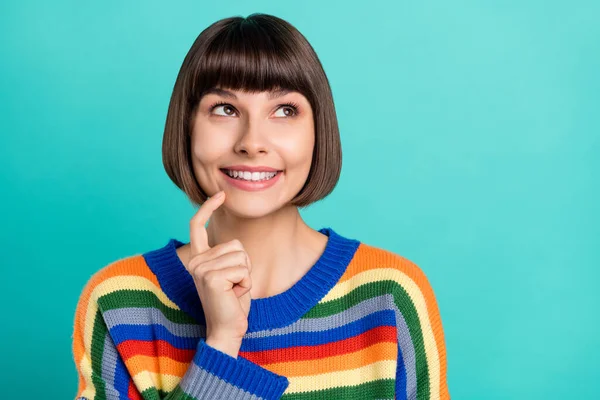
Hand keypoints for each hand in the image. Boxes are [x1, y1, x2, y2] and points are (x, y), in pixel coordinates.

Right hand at [186, 190, 251, 356]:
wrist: (227, 329)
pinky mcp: (212, 277)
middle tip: (234, 286)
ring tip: (234, 290)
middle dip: (244, 265)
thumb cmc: (232, 302)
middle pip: (236, 244)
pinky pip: (244, 269)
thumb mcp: (230, 273)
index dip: (208, 208)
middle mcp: (195, 261)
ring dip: (246, 275)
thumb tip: (236, 244)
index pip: (197, 226)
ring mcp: (201, 268)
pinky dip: (246, 283)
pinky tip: (235, 295)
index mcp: (198, 258)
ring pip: (242, 256)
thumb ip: (227, 256)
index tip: (219, 194)